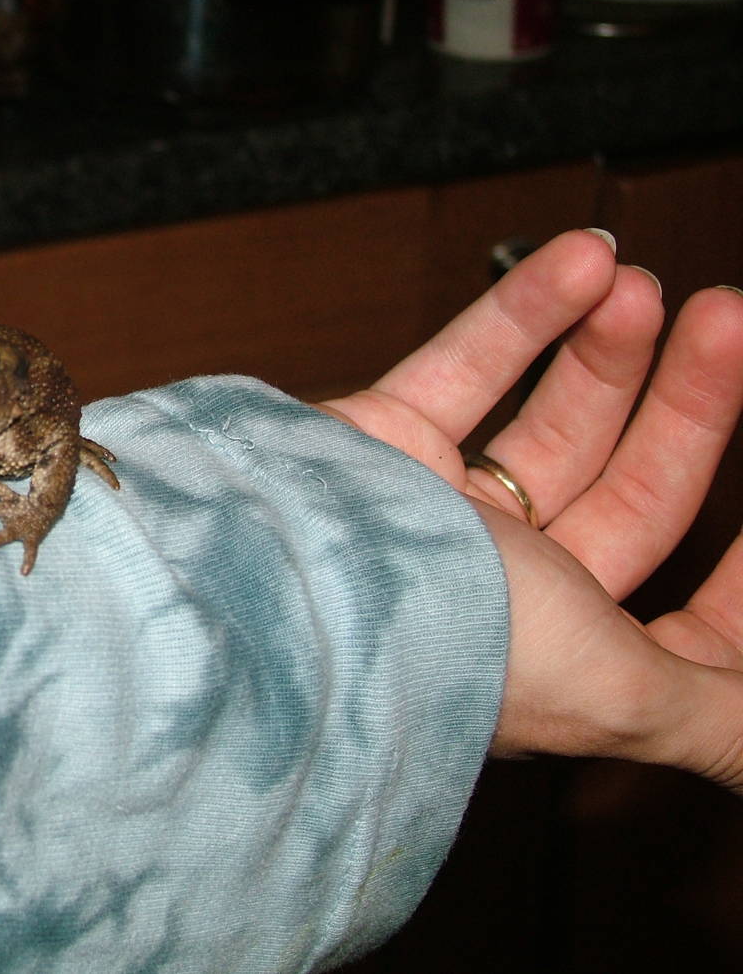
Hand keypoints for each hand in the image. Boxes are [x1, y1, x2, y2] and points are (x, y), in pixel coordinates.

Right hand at [321, 230, 742, 789]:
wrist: (282, 583)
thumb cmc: (446, 649)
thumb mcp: (625, 691)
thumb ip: (722, 717)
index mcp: (565, 663)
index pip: (680, 620)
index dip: (741, 571)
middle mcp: (503, 589)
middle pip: (624, 489)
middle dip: (688, 403)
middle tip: (726, 321)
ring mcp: (436, 513)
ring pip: (548, 418)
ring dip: (608, 345)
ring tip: (646, 285)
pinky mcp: (379, 444)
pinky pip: (465, 368)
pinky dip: (523, 310)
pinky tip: (581, 261)